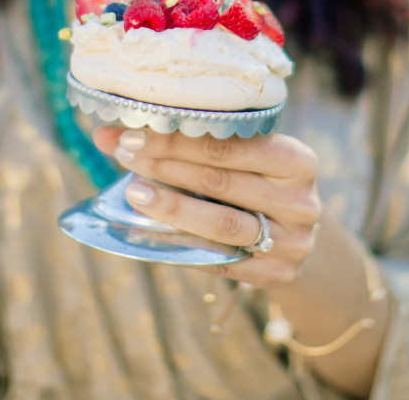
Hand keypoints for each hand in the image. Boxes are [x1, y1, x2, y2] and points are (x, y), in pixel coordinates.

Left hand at [93, 127, 320, 287]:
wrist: (291, 235)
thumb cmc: (255, 185)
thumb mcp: (243, 160)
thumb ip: (190, 144)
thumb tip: (108, 135)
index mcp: (297, 160)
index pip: (228, 145)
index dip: (175, 139)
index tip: (130, 134)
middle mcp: (301, 202)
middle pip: (220, 181)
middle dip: (165, 166)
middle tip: (124, 156)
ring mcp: (292, 242)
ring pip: (220, 224)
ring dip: (171, 207)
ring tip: (134, 192)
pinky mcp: (276, 274)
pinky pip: (221, 260)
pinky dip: (185, 244)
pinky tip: (154, 232)